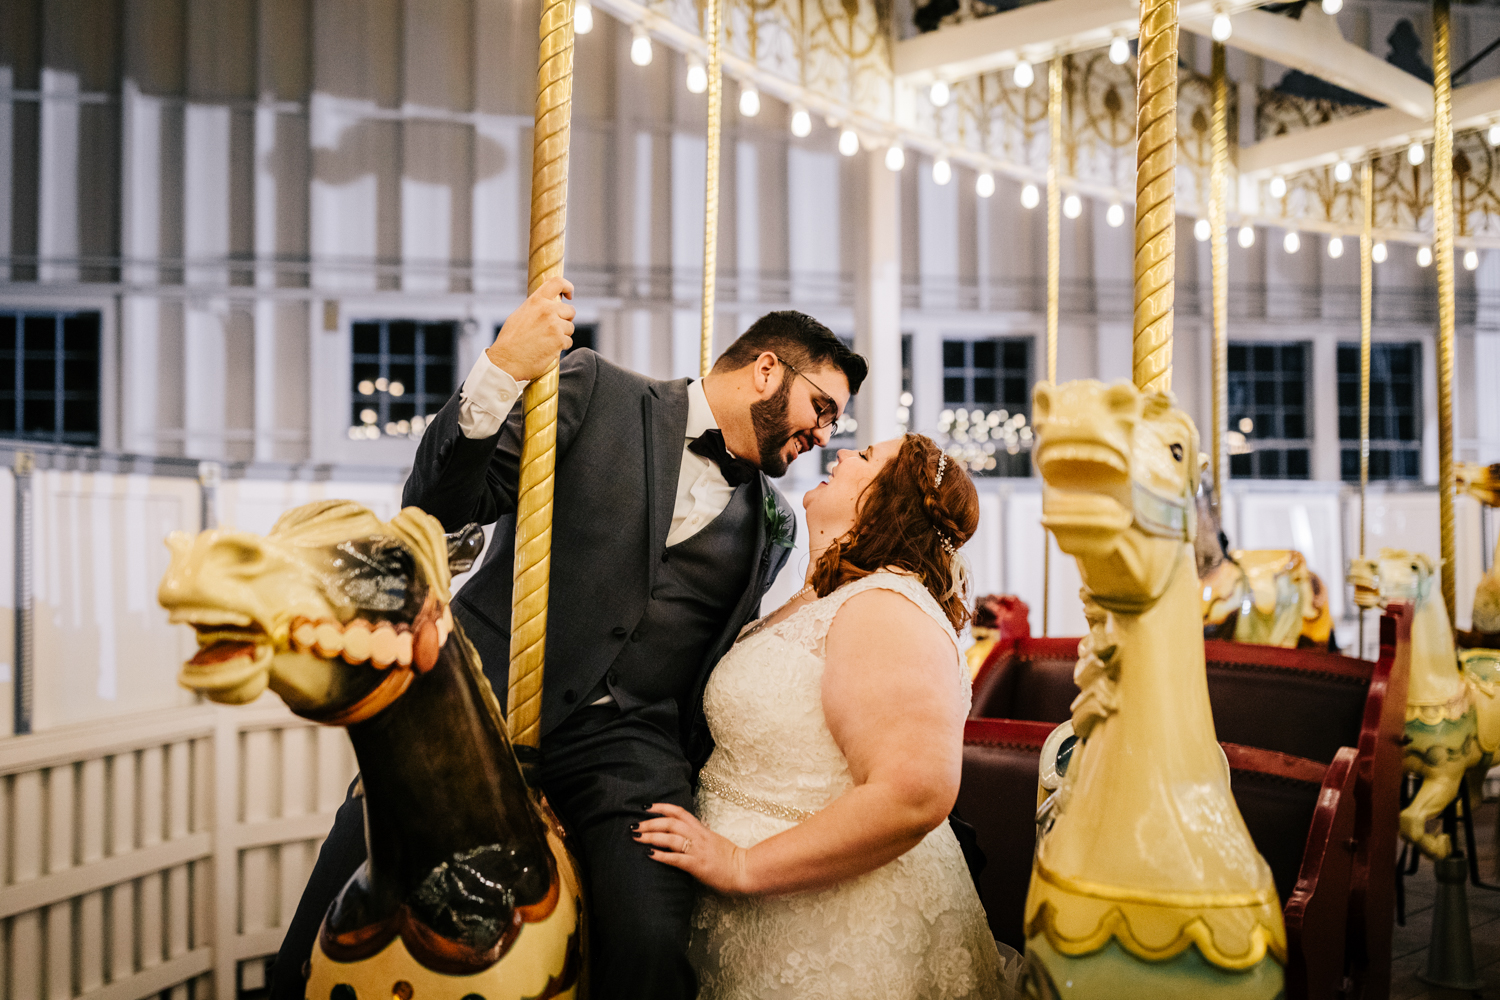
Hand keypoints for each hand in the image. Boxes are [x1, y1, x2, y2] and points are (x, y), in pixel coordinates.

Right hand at [486, 276, 575, 381]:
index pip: (557, 283)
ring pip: (570, 327)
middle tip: (553, 329)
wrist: (506, 360)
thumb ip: (536, 308)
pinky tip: (548, 349)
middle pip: (570, 310)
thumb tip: (549, 304)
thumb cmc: (510, 340)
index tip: (569, 294)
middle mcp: (547, 310)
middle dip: (565, 319)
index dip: (567, 287)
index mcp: (536, 301)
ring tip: (546, 341)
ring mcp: (554, 325)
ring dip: (563, 334)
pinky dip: (561, 347)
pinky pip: (568, 341)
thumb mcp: (520, 315)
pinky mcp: (559, 340)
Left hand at [636, 802, 753, 895]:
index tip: (646, 807)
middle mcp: (698, 836)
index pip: (680, 812)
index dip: (661, 807)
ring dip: (651, 836)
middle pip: (671, 823)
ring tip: (636, 837)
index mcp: (701, 830)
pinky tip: (649, 854)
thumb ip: (699, 836)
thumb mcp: (713, 841)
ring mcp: (698, 850)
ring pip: (671, 838)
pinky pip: (677, 858)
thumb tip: (683, 834)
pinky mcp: (698, 866)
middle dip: (650, 823)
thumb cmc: (730, 858)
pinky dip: (662, 855)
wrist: (745, 870)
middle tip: (634, 825)